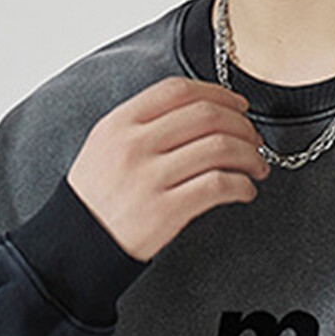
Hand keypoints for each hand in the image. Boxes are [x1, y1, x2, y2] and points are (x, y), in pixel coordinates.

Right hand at [65, 77, 269, 262]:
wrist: (77, 245)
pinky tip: (246, 190)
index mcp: (120, 123)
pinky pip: (219, 186)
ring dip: (249, 156)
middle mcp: (135, 145)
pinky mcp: (166, 210)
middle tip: (255, 139)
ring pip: (219, 148)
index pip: (179, 90)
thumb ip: (144, 123)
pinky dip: (242, 185)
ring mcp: (150, 178)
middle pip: (206, 116)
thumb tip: (201, 111)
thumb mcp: (106, 145)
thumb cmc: (98, 197)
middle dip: (242, 125)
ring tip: (257, 167)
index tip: (238, 106)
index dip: (218, 94)